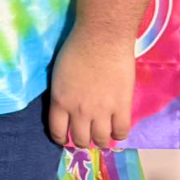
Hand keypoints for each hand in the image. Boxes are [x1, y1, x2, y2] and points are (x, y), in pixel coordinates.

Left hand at [48, 27, 134, 149]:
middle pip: (81, 139)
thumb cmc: (76, 48)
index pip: (57, 131)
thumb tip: (69, 105)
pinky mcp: (122, 107)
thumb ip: (63, 93)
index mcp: (60, 101)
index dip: (61, 139)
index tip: (65, 138)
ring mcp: (102, 111)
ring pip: (102, 140)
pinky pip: (122, 131)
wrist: (101, 38)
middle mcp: (79, 111)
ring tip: (103, 136)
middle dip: (82, 141)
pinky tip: (118, 130)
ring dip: (101, 141)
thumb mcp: (58, 74)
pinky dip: (120, 135)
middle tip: (87, 136)